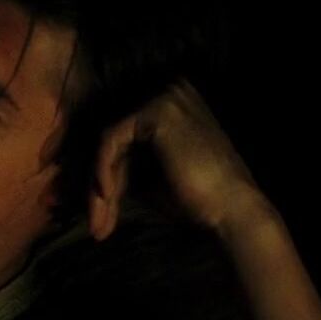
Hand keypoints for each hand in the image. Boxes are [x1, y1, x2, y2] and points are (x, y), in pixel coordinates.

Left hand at [88, 80, 273, 240]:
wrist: (231, 211)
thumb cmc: (197, 200)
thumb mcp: (152, 178)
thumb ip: (126, 166)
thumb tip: (90, 175)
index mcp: (174, 107)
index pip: (125, 142)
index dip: (106, 178)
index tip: (98, 214)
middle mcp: (171, 94)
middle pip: (116, 143)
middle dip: (100, 187)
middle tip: (96, 225)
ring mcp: (165, 98)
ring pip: (110, 143)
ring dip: (100, 185)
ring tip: (99, 220)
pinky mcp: (156, 111)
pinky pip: (112, 140)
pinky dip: (103, 170)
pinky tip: (106, 194)